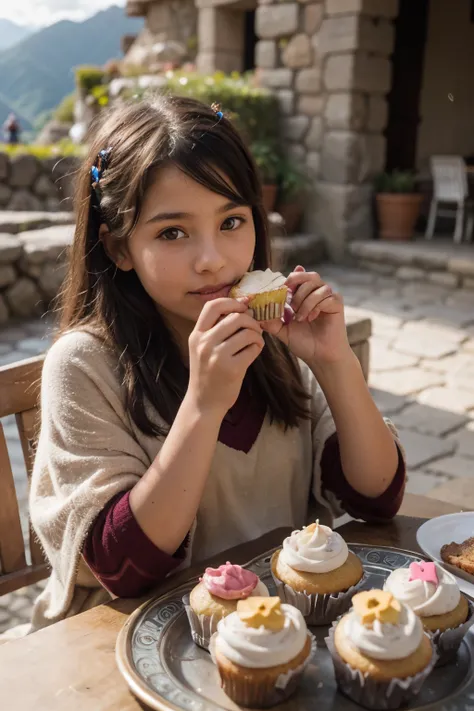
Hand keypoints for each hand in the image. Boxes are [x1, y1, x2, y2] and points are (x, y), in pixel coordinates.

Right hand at [188, 297, 264, 416]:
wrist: (203, 403)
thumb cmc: (207, 374)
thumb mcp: (202, 349)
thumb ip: (216, 330)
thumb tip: (243, 309)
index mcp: (196, 335)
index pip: (213, 306)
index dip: (232, 302)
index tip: (242, 307)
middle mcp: (205, 343)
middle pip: (235, 317)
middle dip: (250, 320)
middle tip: (255, 328)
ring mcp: (217, 356)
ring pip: (247, 333)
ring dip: (257, 335)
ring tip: (256, 342)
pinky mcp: (232, 369)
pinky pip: (253, 349)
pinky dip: (258, 348)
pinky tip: (254, 352)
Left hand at [260, 266, 350, 366]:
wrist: (320, 357)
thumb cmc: (303, 343)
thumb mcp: (282, 330)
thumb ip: (270, 319)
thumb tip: (255, 311)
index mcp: (305, 295)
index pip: (297, 276)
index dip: (289, 281)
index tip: (281, 291)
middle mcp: (317, 293)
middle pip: (308, 276)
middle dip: (296, 288)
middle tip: (290, 305)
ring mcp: (328, 297)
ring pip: (316, 285)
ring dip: (305, 301)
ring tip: (300, 318)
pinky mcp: (337, 303)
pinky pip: (326, 296)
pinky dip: (316, 307)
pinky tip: (312, 318)